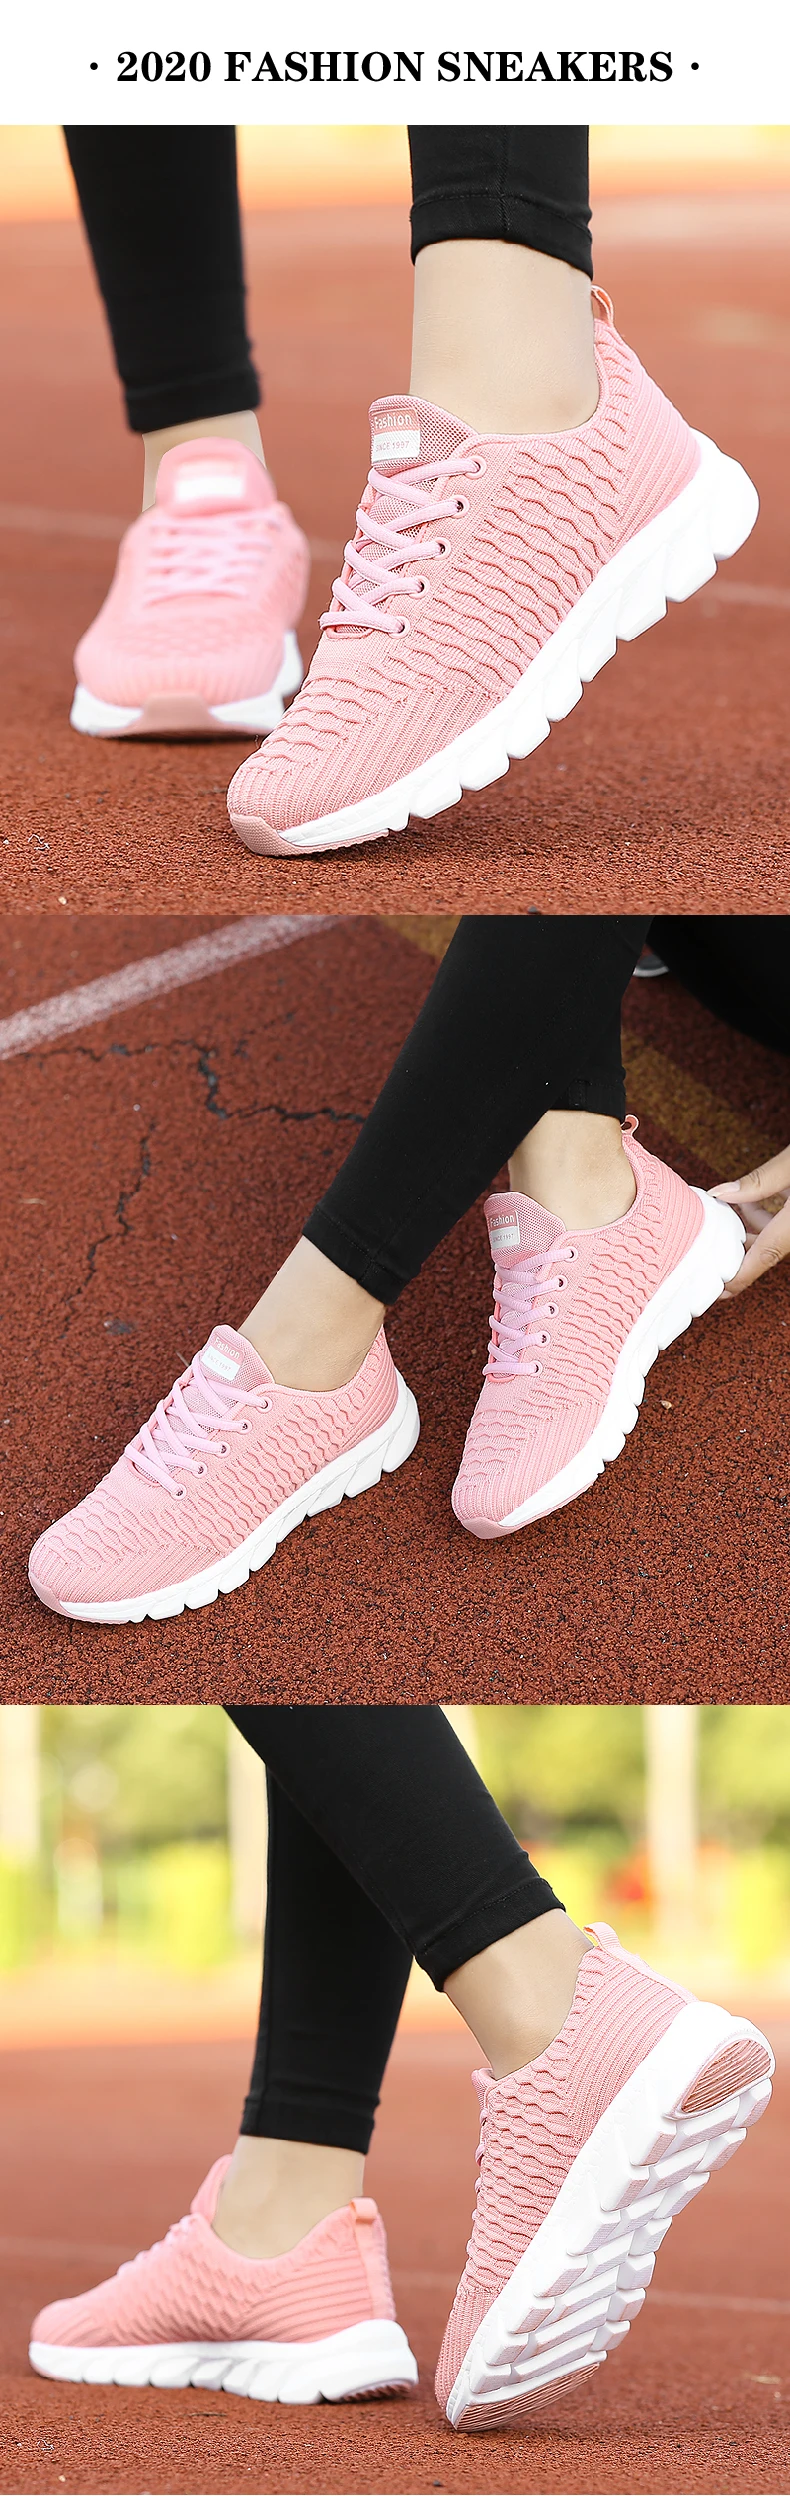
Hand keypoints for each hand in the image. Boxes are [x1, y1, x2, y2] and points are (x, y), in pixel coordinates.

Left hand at [711, 1145, 789, 1296]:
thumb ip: (759, 1181)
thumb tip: (722, 1194)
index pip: (762, 1258)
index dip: (738, 1278)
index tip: (718, 1291)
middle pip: (766, 1248)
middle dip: (738, 1243)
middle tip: (710, 1236)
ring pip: (776, 1235)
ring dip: (754, 1224)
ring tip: (732, 1204)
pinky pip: (786, 1225)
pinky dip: (770, 1213)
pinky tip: (759, 1196)